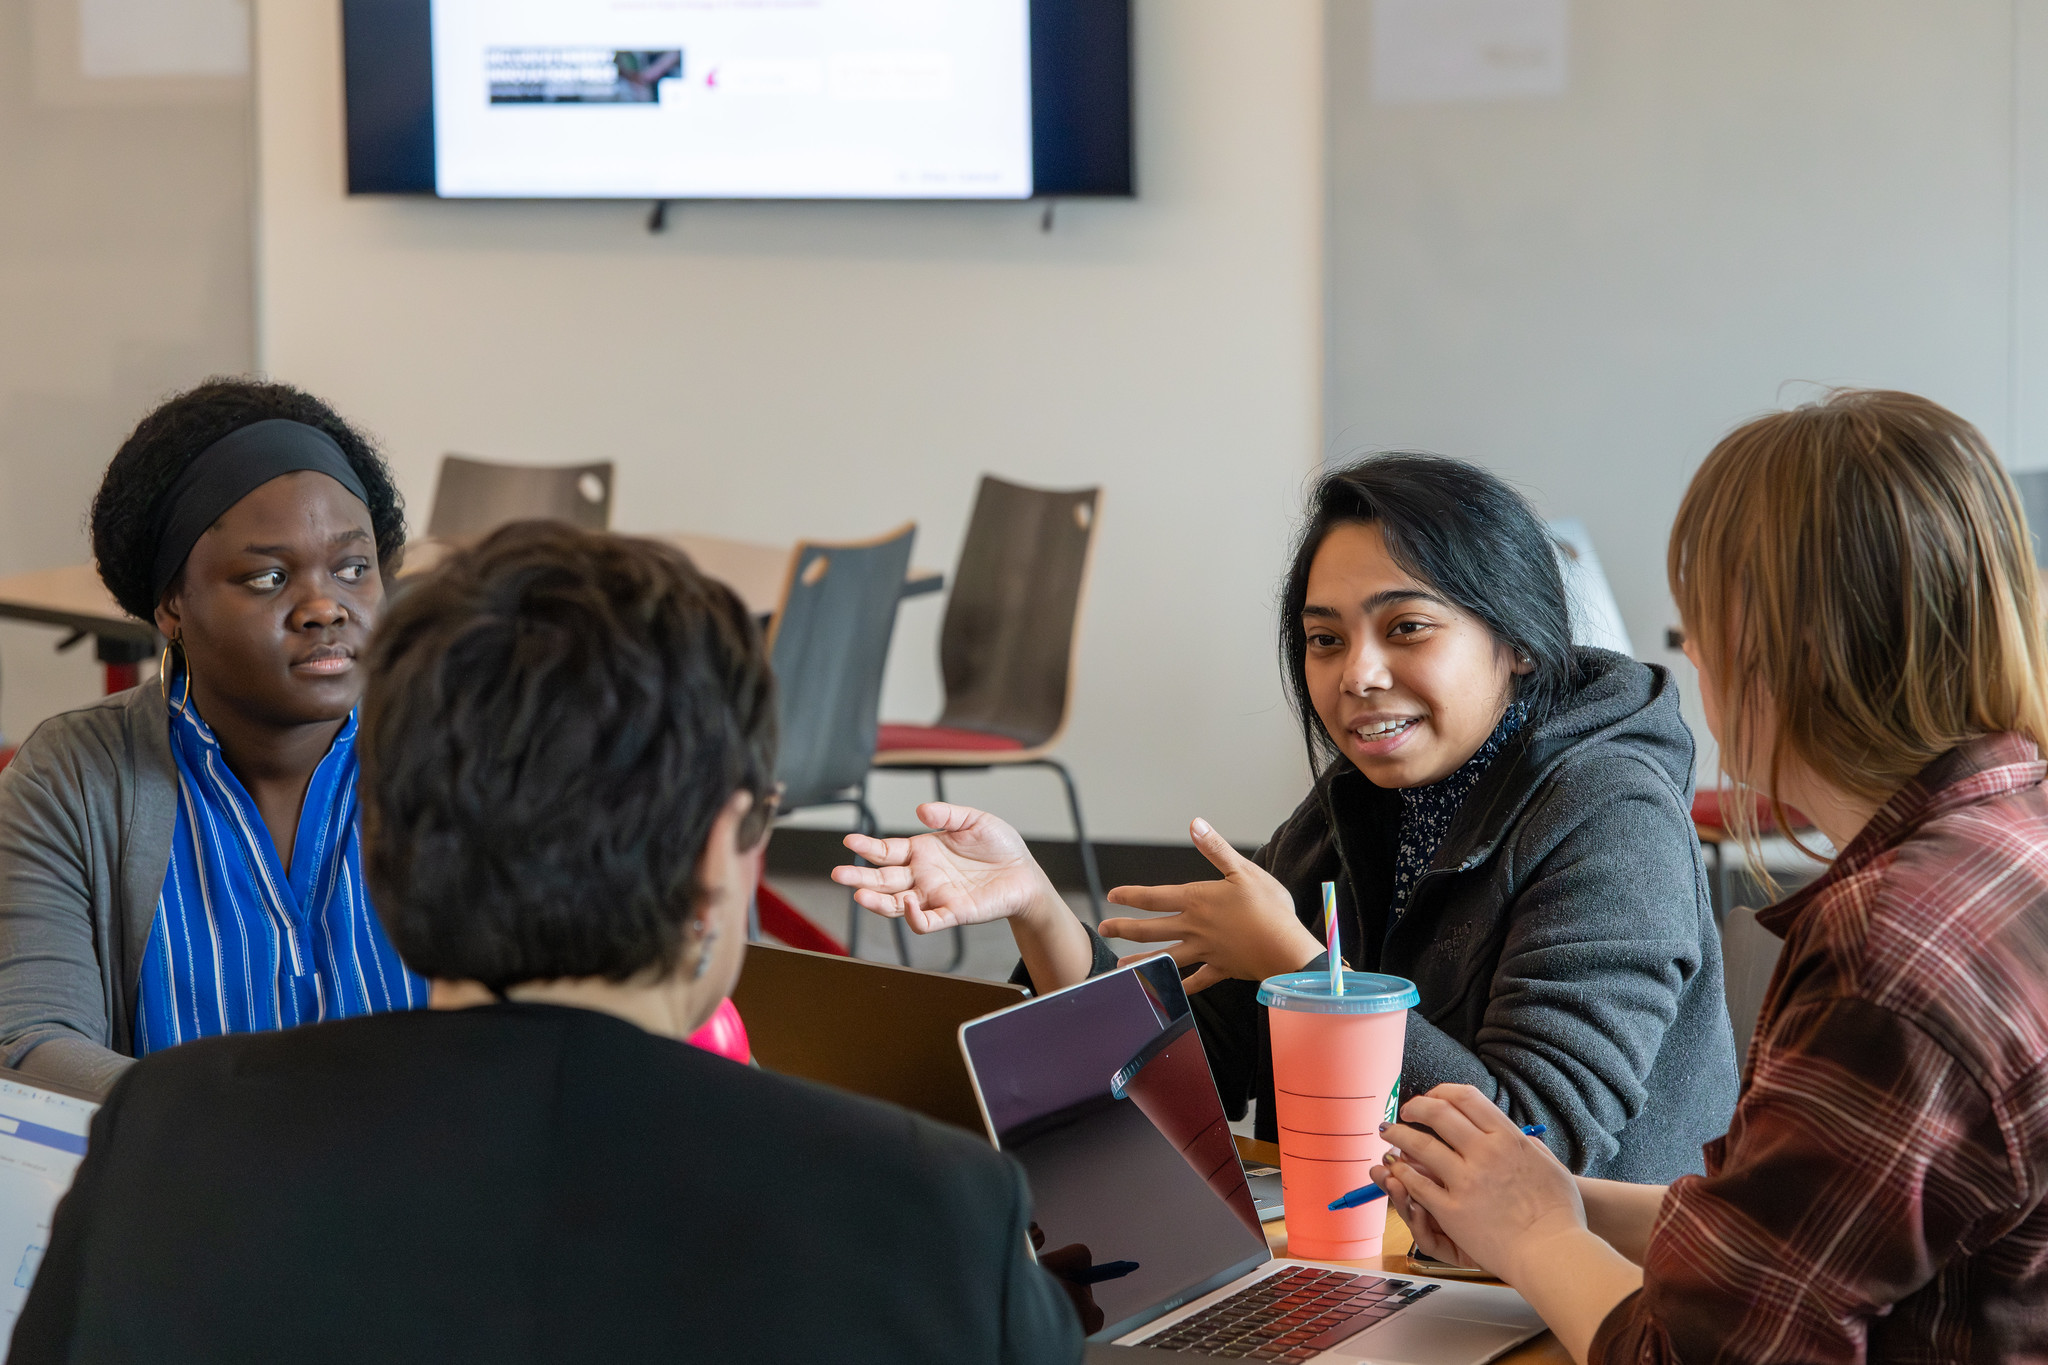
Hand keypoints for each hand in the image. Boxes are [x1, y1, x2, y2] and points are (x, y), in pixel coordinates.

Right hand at [834, 803, 1062, 935]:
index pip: (887, 851)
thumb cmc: (999, 847)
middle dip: (860, 876)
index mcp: (923, 851)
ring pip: (896, 903)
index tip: (849, 840)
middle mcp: (923, 876)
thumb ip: (948, 814)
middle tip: (839, 873)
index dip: (868, 847)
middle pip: (884, 878)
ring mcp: (935, 896)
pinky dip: (914, 916)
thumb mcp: (974, 820)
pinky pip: (927, 921)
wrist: (1025, 874)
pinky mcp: (952, 912)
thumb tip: (920, 810)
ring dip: (877, 901)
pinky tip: (906, 903)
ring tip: (859, 894)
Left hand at [1098, 818, 1323, 992]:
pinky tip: (1170, 990)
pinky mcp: (1220, 968)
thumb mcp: (1244, 870)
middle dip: (1124, 929)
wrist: (1286, 948)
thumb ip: (1216, 849)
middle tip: (1103, 930)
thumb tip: (1195, 824)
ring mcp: (1205, 951)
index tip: (1111, 896)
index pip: (1154, 897)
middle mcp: (1194, 928)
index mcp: (1197, 901)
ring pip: (1166, 957)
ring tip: (1121, 967)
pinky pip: (1196, 979)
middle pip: (1151, 929)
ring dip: (1142, 961)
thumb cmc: (1269, 907)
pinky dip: (1182, 986)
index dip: (1130, 896)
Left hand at [1377, 1085, 1584, 1283]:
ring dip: (1399, 1135)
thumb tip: (1521, 1136)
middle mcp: (1484, 1153)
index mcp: (1508, 1138)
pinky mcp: (1452, 1210)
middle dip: (1416, 1107)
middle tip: (1406, 1112)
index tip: (1432, 1098)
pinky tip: (1397, 1171)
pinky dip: (1403, 1174)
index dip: (1442, 1092)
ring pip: (1419, 1146)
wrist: (1552, 1252)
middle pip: (1438, 1114)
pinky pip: (1418, 1185)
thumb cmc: (1559, 1214)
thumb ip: (1531, 1148)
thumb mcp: (1551, 1167)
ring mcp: (1466, 1181)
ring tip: (1389, 1133)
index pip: (1467, 1098)